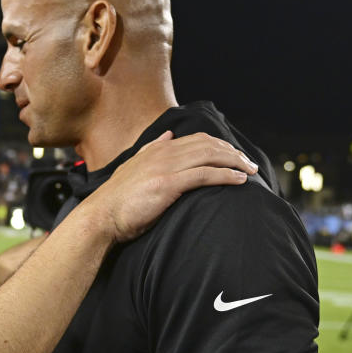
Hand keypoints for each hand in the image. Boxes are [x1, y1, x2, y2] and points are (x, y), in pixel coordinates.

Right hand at [83, 131, 258, 242]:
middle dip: (233, 152)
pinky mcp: (168, 184)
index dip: (220, 145)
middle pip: (208, 144)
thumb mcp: (133, 167)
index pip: (197, 139)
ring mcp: (165, 167)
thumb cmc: (117, 200)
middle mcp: (163, 153)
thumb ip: (151, 149)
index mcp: (157, 149)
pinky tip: (239, 180)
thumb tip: (167, 135)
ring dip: (235, 162)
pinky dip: (226, 175)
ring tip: (250, 171)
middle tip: (250, 163)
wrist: (100, 217)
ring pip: (210, 156)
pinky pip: (205, 175)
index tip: (235, 155)